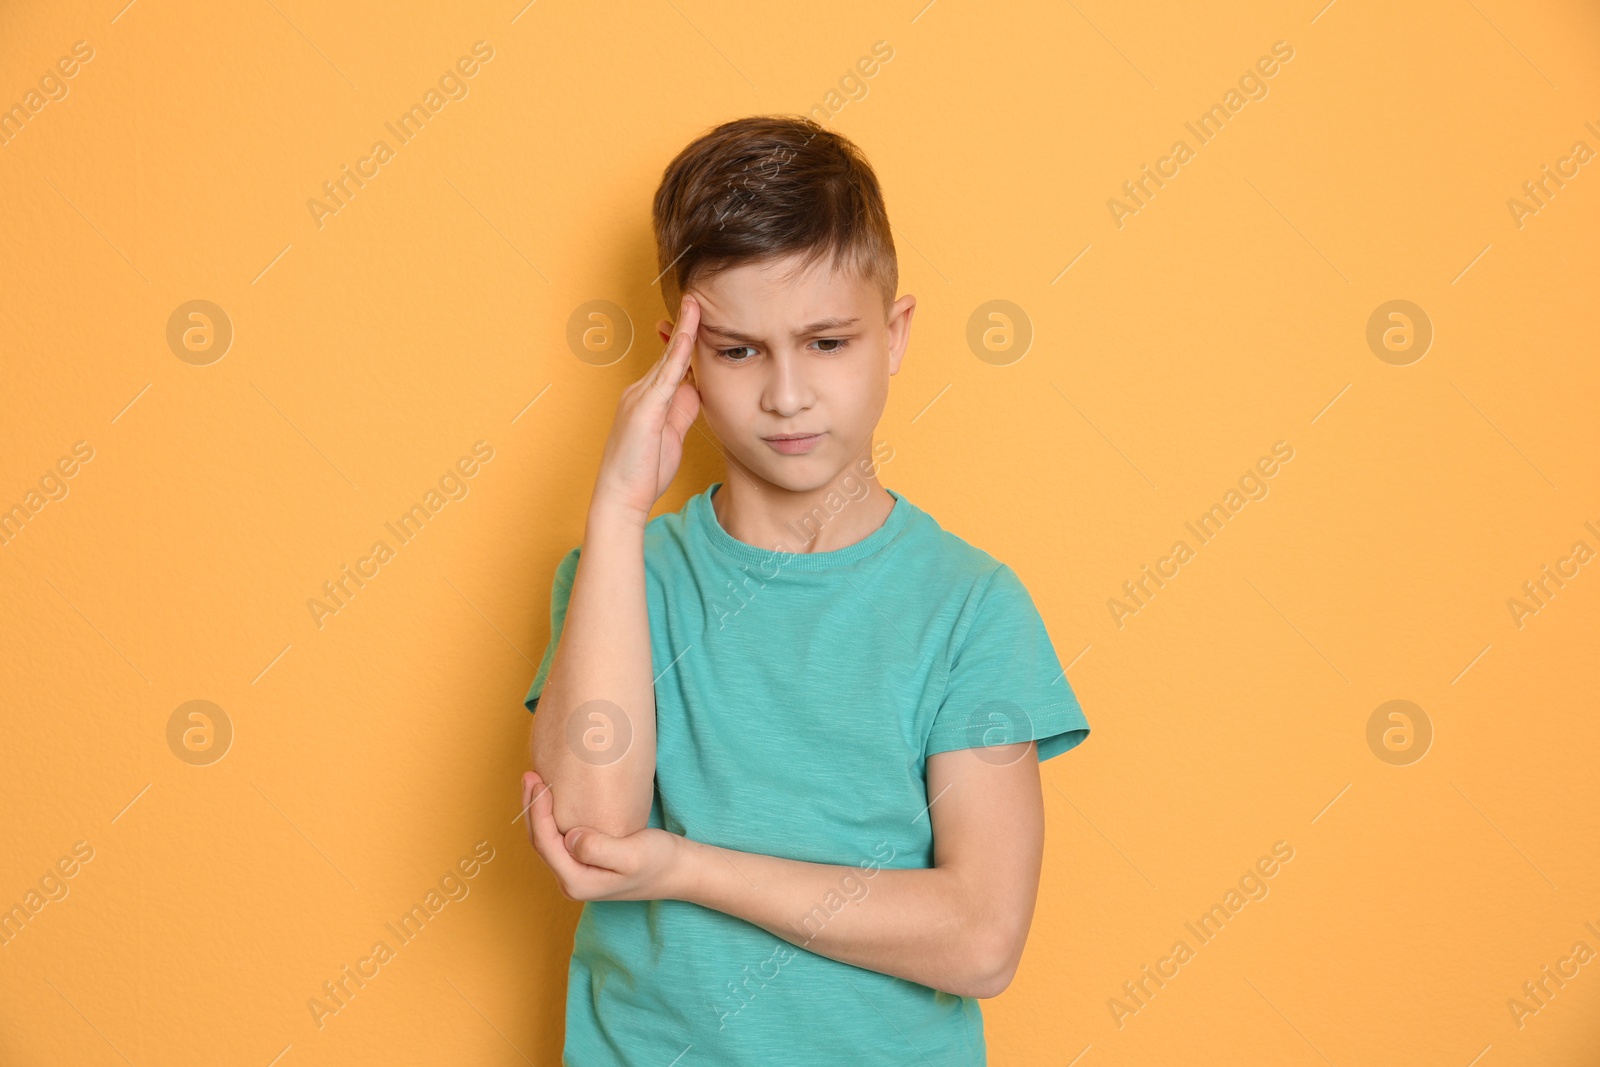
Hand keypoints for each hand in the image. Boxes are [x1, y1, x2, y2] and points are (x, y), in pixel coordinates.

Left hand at [520, 771, 689, 901]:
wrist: (678, 870)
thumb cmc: (658, 861)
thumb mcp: (632, 855)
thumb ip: (598, 848)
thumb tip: (570, 837)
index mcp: (577, 882)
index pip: (546, 844)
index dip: (537, 812)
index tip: (539, 783)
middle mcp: (572, 881)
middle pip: (540, 843)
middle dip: (532, 808)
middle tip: (530, 775)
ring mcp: (578, 872)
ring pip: (547, 840)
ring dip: (538, 811)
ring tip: (536, 782)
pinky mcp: (585, 861)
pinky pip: (559, 838)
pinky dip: (552, 817)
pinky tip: (553, 799)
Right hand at [590, 292, 702, 525]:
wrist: (621, 497)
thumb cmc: (644, 471)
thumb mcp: (671, 435)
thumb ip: (683, 410)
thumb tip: (697, 390)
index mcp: (648, 398)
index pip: (671, 362)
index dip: (684, 340)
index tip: (695, 318)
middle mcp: (641, 392)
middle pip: (670, 354)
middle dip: (685, 326)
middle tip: (697, 298)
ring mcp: (640, 398)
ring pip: (668, 358)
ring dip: (684, 330)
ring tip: (696, 304)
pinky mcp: (645, 410)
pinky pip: (666, 376)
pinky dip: (679, 353)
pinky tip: (690, 336)